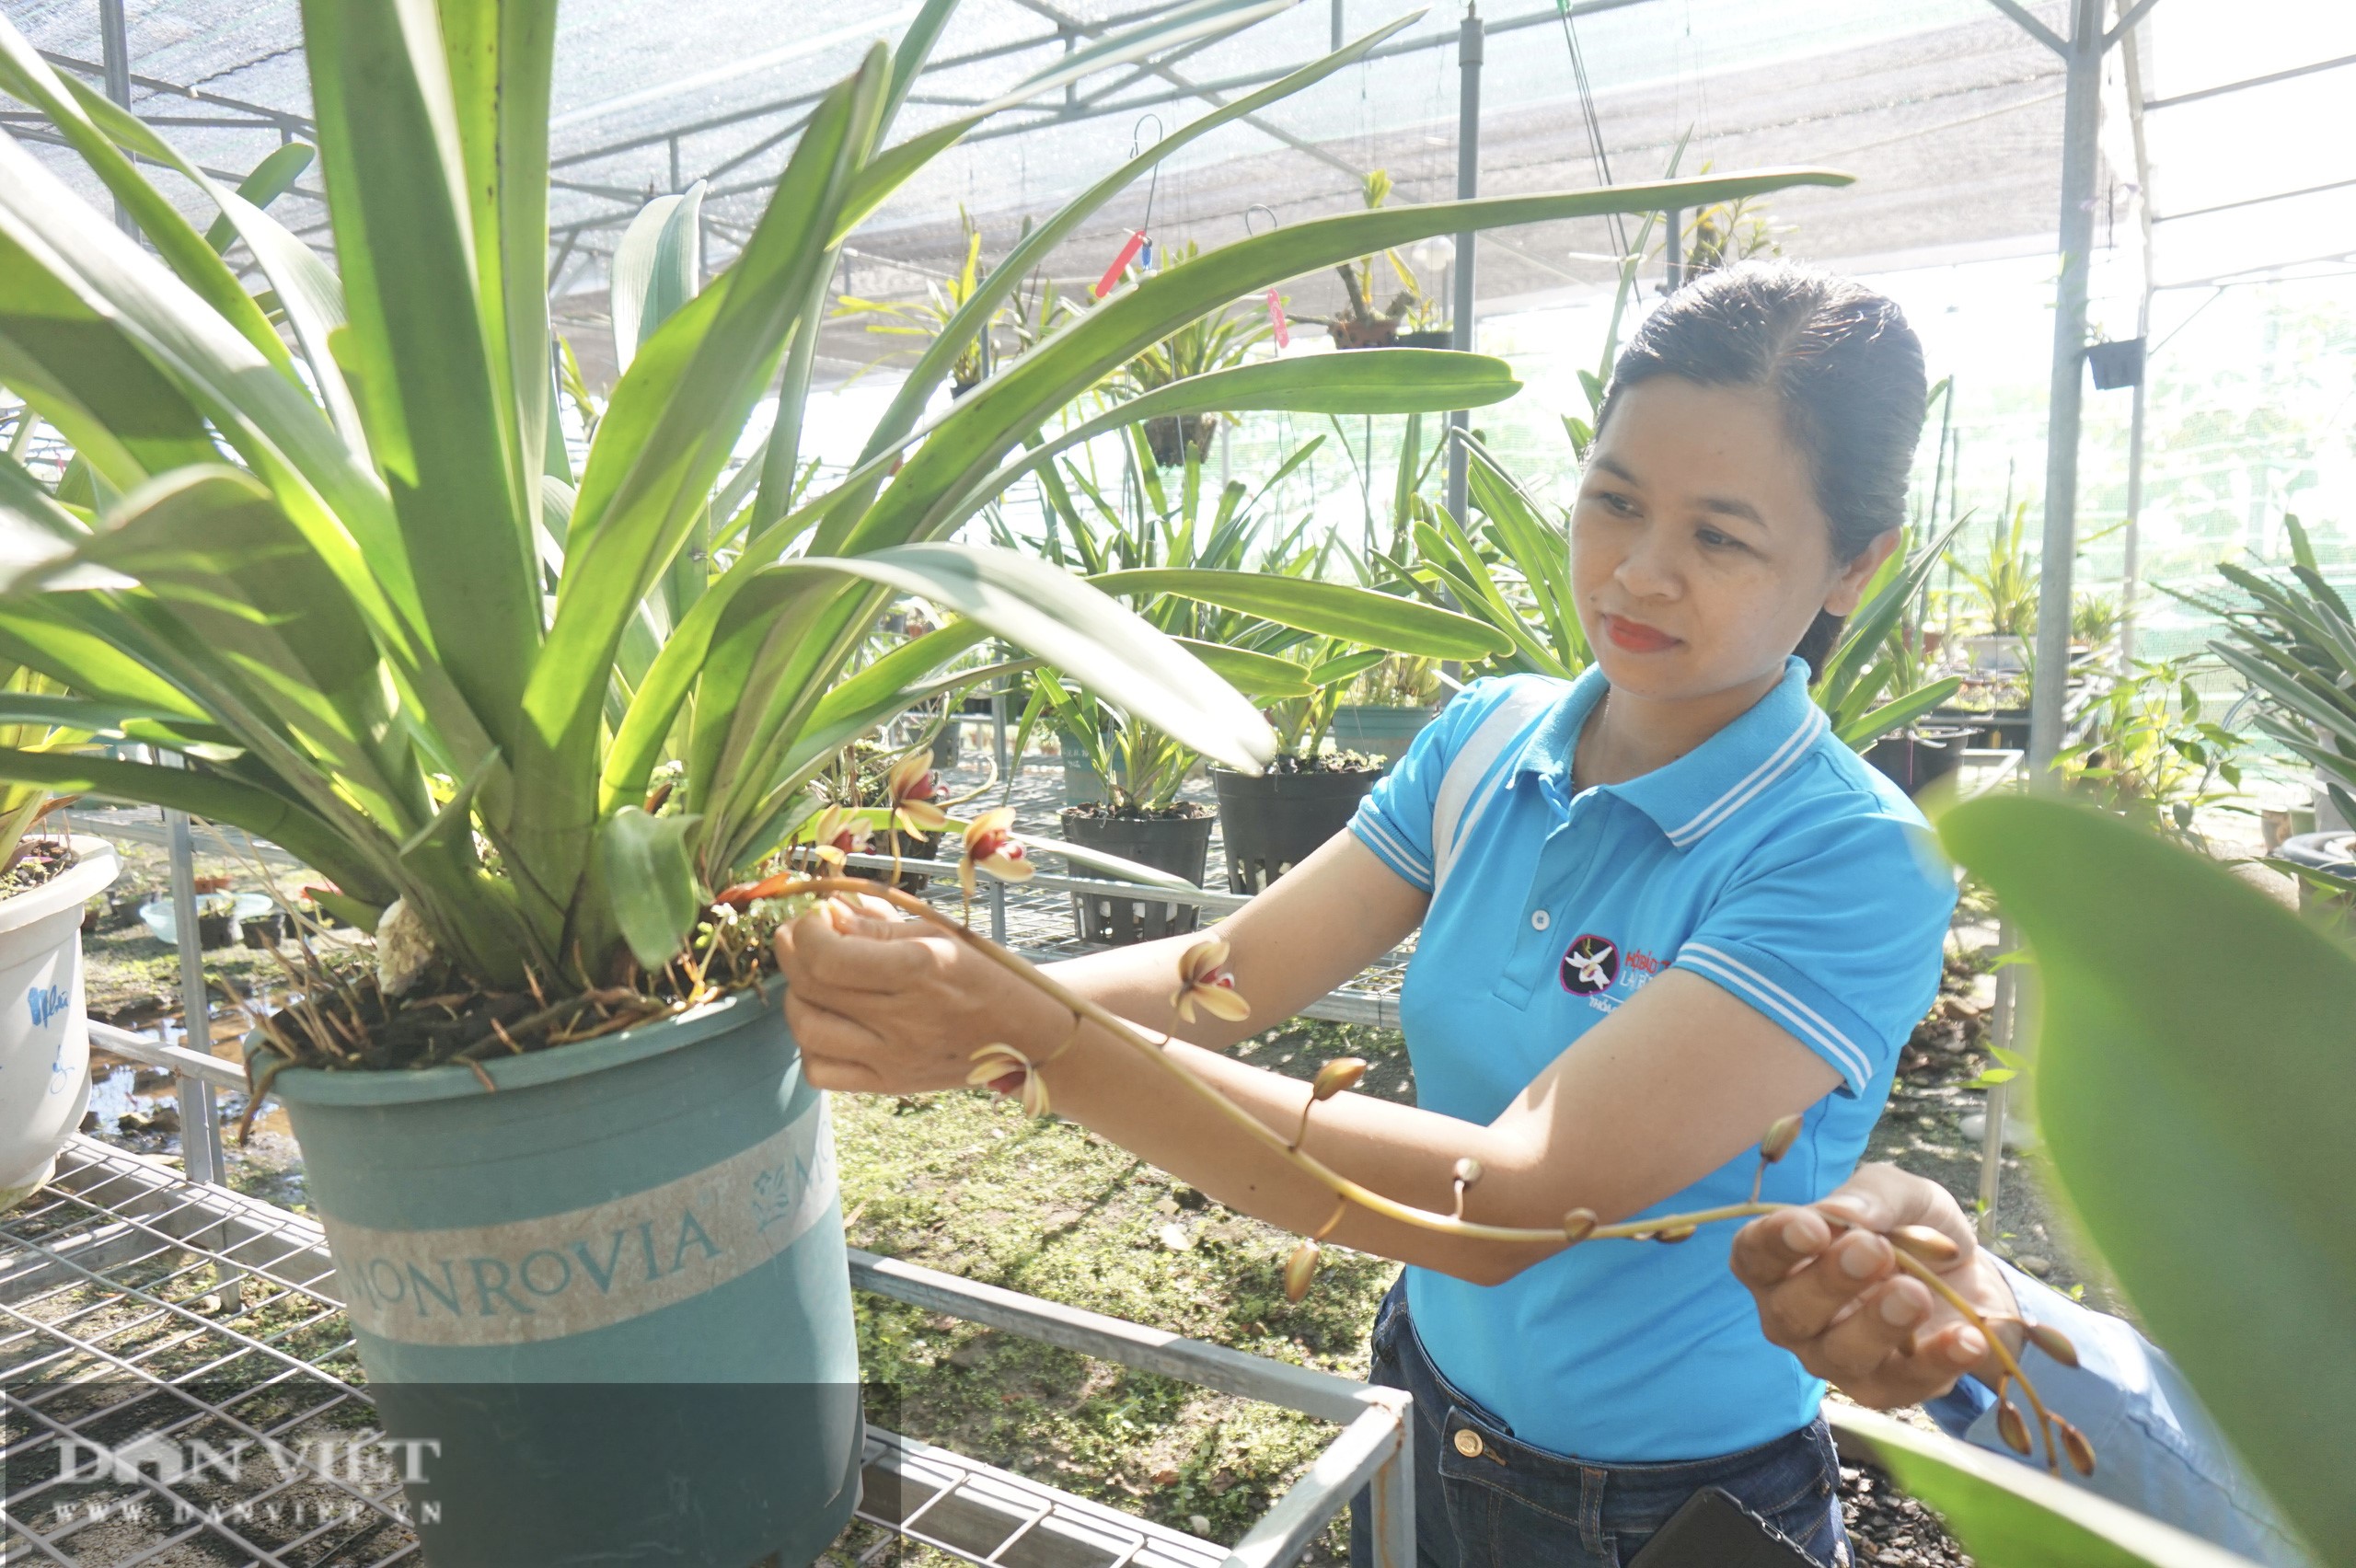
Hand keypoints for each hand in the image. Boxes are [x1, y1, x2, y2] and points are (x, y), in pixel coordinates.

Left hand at [772, 896, 1070, 1095]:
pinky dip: (809, 1043)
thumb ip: (878, 926)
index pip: (829, 956)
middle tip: (801, 937)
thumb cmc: (983, 974)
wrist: (1026, 1034)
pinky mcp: (888, 1084)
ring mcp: (893, 1058)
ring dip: (796, 996)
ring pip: (807, 1029)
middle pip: (811, 986)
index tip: (816, 917)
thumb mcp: (939, 935)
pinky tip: (827, 1021)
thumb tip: (825, 912)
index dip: (807, 931)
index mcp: (922, 969)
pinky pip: (821, 1072)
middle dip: (792, 952)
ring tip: (812, 978)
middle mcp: (904, 1018)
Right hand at [1731, 1163, 2023, 1407]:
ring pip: (1840, 1354)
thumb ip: (1872, 1197)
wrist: (1968, 1276)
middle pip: (1791, 1312)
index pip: (1754, 1256)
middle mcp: (1792, 1316)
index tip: (1813, 1227)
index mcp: (1780, 1261)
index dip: (1776, 1243)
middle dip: (1831, 1281)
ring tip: (1917, 1294)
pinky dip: (1938, 1361)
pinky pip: (1904, 1383)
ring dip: (1877, 1325)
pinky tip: (1965, 1337)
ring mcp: (1834, 1359)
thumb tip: (1843, 1213)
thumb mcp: (1901, 1195)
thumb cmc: (1910, 1229)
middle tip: (1875, 1250)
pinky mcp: (1885, 1389)